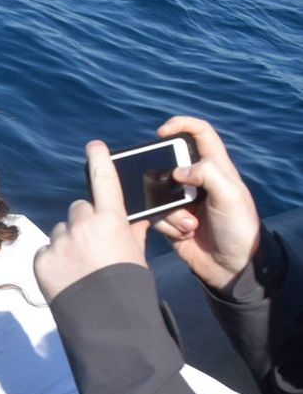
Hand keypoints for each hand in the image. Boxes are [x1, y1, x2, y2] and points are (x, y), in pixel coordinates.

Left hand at [35, 141, 150, 300]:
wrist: (107, 320)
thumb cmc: (128, 285)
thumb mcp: (136, 254)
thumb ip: (132, 232)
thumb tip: (133, 219)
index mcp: (111, 220)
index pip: (104, 181)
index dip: (99, 160)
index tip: (94, 146)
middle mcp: (83, 225)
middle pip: (79, 208)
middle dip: (85, 222)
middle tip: (93, 246)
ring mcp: (60, 242)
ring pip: (62, 230)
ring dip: (69, 241)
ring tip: (81, 267)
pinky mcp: (42, 259)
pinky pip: (47, 250)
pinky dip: (55, 260)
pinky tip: (67, 277)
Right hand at [148, 116, 259, 291]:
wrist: (230, 267)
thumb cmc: (238, 229)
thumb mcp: (231, 196)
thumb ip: (207, 174)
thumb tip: (177, 170)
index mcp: (217, 168)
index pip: (200, 134)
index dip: (181, 126)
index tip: (162, 132)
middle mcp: (197, 181)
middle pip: (169, 164)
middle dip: (164, 178)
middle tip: (169, 192)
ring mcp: (181, 200)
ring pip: (157, 192)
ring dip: (170, 210)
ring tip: (189, 225)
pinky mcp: (170, 220)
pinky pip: (154, 214)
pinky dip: (166, 224)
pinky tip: (184, 234)